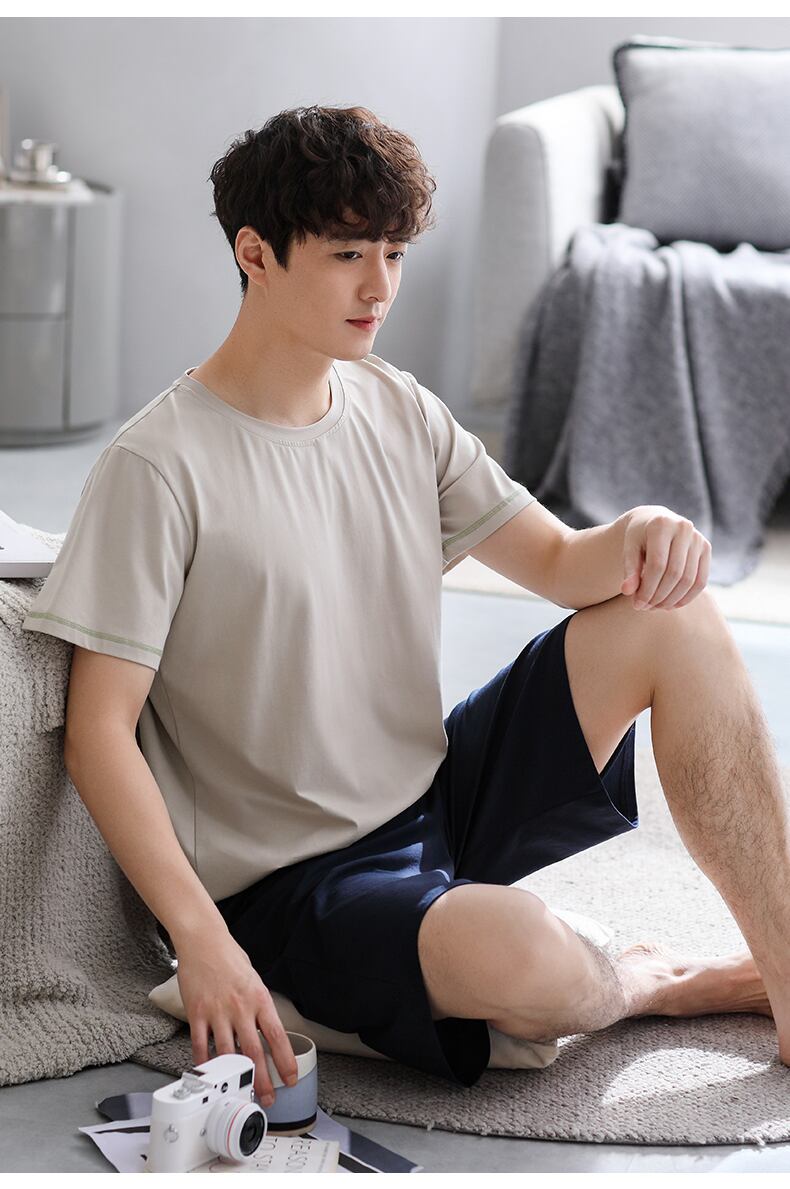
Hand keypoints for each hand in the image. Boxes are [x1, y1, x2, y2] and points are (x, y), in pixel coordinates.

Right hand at [175, 929, 298, 1105]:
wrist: (203, 940)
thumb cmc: (230, 958)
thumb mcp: (254, 980)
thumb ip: (259, 1006)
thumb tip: (266, 1031)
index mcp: (260, 998)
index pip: (277, 1036)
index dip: (285, 1062)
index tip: (291, 1079)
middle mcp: (241, 1007)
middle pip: (254, 1052)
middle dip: (262, 1080)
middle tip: (267, 1098)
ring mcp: (217, 1011)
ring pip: (228, 1054)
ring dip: (235, 1078)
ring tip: (240, 1093)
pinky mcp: (197, 1013)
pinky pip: (200, 1045)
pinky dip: (205, 1063)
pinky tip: (210, 1075)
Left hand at [620, 505, 710, 610]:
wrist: (655, 521)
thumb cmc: (638, 538)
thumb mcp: (629, 550)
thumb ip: (629, 569)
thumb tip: (626, 591)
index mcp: (661, 524)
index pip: (657, 564)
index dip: (647, 588)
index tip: (637, 604)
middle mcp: (683, 528)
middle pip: (674, 573)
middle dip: (659, 596)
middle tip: (646, 608)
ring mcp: (698, 538)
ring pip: (689, 579)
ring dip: (673, 599)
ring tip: (656, 607)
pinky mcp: (706, 548)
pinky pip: (701, 580)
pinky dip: (688, 597)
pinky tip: (672, 605)